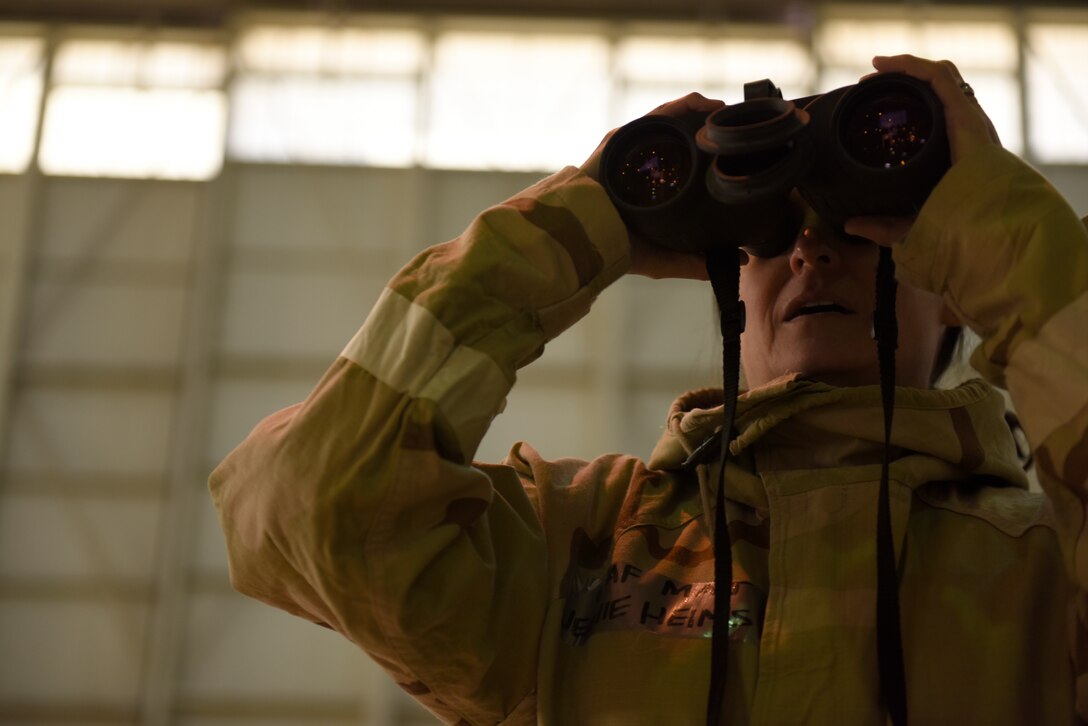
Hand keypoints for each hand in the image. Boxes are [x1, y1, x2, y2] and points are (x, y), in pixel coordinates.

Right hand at [581, 92, 724, 280]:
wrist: (585, 235)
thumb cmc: (617, 247)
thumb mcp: (665, 257)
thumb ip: (698, 262)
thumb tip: (741, 260)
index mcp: (653, 188)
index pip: (685, 164)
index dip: (711, 156)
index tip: (736, 157)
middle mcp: (643, 163)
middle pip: (681, 137)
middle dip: (709, 131)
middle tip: (736, 133)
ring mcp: (634, 148)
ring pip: (672, 122)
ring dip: (702, 114)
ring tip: (727, 115)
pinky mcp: (626, 136)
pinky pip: (660, 114)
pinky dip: (685, 107)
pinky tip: (706, 107)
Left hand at [844, 54, 1002, 247]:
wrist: (988, 231)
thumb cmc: (960, 233)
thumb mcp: (911, 229)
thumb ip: (882, 227)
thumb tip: (851, 225)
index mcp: (957, 153)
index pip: (935, 117)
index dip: (908, 106)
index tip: (874, 106)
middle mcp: (965, 132)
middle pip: (935, 91)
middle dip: (902, 82)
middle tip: (868, 86)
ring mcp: (967, 121)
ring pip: (937, 77)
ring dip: (903, 68)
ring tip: (874, 71)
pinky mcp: (963, 114)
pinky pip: (937, 77)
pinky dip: (910, 65)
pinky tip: (885, 65)